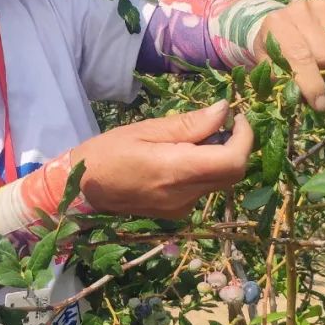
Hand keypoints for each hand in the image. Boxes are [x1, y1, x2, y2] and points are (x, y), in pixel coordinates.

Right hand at [70, 100, 251, 219]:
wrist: (79, 190)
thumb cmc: (106, 153)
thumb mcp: (146, 129)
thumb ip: (188, 124)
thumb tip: (223, 111)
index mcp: (176, 170)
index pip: (233, 161)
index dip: (245, 138)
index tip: (236, 117)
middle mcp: (184, 195)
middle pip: (233, 173)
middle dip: (238, 145)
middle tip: (223, 122)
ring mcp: (181, 208)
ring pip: (221, 181)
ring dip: (221, 156)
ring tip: (198, 136)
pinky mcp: (176, 213)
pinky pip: (203, 188)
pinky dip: (205, 169)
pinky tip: (185, 156)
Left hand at [253, 0, 324, 111]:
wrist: (282, 22)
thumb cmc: (274, 47)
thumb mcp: (267, 64)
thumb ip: (278, 80)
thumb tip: (298, 99)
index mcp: (276, 24)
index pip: (299, 56)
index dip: (311, 84)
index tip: (320, 104)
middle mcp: (299, 10)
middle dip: (324, 74)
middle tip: (317, 76)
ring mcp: (321, 6)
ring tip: (323, 61)